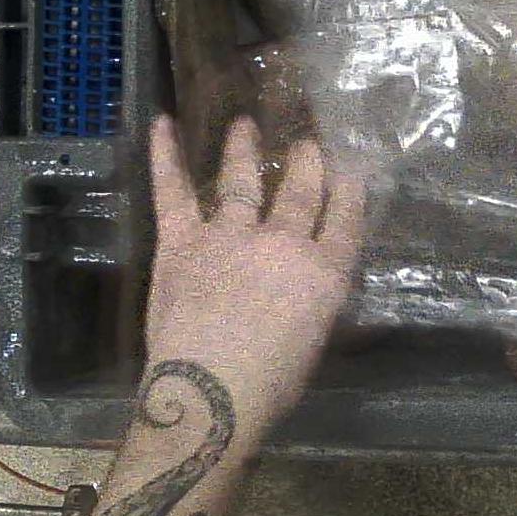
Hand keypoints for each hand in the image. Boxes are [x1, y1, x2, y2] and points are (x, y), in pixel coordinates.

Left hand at [147, 114, 364, 434]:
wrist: (209, 391)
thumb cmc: (270, 386)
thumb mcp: (314, 342)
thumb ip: (313, 304)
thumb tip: (307, 288)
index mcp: (324, 274)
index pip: (345, 221)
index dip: (350, 192)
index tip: (353, 168)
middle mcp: (283, 243)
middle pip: (300, 192)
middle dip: (307, 163)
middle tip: (308, 141)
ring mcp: (230, 236)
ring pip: (242, 182)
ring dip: (244, 150)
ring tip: (244, 125)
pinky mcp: (182, 241)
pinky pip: (174, 192)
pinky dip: (166, 157)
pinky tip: (164, 124)